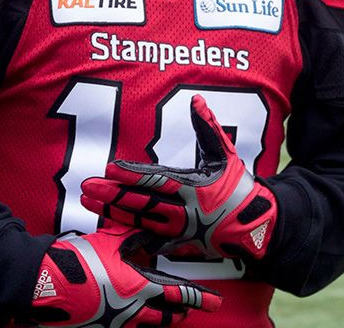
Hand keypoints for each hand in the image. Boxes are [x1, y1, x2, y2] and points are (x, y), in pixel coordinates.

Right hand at [28, 226, 219, 327]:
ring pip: (147, 325)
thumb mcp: (111, 241)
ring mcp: (115, 323)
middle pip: (166, 317)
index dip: (199, 298)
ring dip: (159, 319)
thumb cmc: (75, 263)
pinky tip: (128, 312)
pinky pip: (124, 326)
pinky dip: (133, 320)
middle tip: (189, 310)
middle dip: (180, 312)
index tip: (214, 302)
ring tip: (166, 314)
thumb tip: (150, 232)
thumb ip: (135, 237)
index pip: (178, 295)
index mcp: (138, 288)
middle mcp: (131, 311)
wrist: (43, 283)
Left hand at [81, 95, 277, 260]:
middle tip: (87, 188)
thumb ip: (208, 127)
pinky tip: (108, 232)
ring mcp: (179, 229)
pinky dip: (129, 238)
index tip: (109, 168)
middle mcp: (183, 210)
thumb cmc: (239, 186)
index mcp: (193, 187)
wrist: (255, 225)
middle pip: (141, 202)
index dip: (131, 175)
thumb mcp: (226, 154)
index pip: (155, 179)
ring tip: (88, 203)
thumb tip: (196, 100)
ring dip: (112, 212)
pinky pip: (150, 242)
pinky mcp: (179, 243)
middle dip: (112, 195)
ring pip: (139, 221)